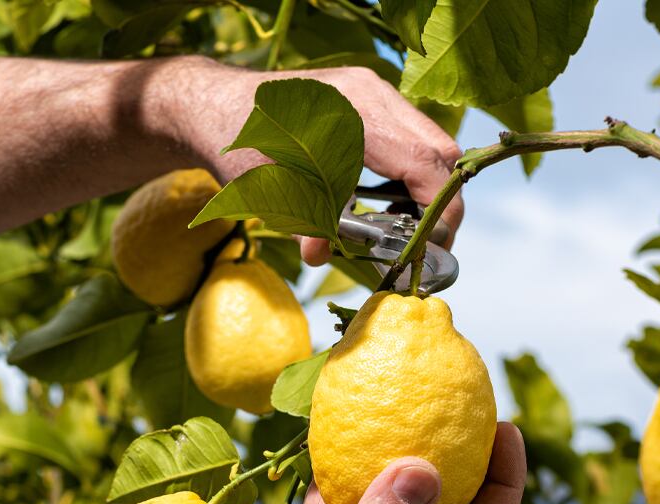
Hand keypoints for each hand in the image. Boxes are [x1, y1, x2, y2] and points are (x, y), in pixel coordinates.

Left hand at [154, 57, 465, 265]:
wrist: (218, 108)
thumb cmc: (238, 144)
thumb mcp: (269, 189)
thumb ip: (303, 222)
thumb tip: (319, 256)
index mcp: (354, 112)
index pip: (424, 162)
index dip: (439, 209)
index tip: (433, 246)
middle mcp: (373, 93)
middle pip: (439, 149)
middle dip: (442, 201)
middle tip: (427, 243)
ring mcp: (374, 91)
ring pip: (429, 141)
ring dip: (428, 186)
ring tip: (407, 225)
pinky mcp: (370, 98)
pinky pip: (410, 135)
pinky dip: (411, 171)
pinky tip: (388, 200)